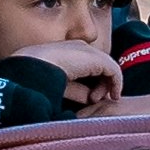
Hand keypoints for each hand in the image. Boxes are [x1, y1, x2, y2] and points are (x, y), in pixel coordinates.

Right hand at [4, 39, 126, 114]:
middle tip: (95, 100)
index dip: (94, 83)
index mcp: (68, 51)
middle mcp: (80, 48)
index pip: (88, 65)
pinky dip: (116, 83)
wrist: (33, 69)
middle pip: (100, 66)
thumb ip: (78, 90)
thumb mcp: (62, 86)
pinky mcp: (96, 58)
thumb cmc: (40, 78)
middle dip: (102, 84)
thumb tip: (91, 98)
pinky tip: (114, 95)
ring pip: (108, 68)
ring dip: (107, 85)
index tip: (91, 99)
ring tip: (96, 100)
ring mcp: (89, 51)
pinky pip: (114, 70)